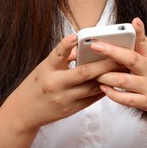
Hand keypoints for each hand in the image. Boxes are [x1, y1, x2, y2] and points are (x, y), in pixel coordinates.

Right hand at [5, 34, 121, 132]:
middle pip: (83, 73)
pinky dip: (103, 88)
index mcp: (46, 71)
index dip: (66, 45)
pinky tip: (113, 81)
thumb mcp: (43, 67)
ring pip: (92, 87)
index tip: (76, 36)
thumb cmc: (34, 85)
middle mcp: (56, 85)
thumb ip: (61, 57)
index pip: (57, 55)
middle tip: (118, 53)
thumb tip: (79, 45)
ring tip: (122, 67)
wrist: (24, 112)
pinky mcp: (72, 110)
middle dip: (103, 63)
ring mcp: (65, 99)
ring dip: (108, 76)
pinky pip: (92, 98)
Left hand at [90, 18, 146, 128]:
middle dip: (112, 52)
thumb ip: (139, 49)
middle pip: (131, 59)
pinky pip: (127, 99)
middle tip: (95, 46)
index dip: (140, 30)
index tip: (135, 21)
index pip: (144, 41)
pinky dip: (113, 94)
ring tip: (94, 73)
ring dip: (107, 77)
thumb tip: (125, 31)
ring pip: (124, 80)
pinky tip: (104, 89)